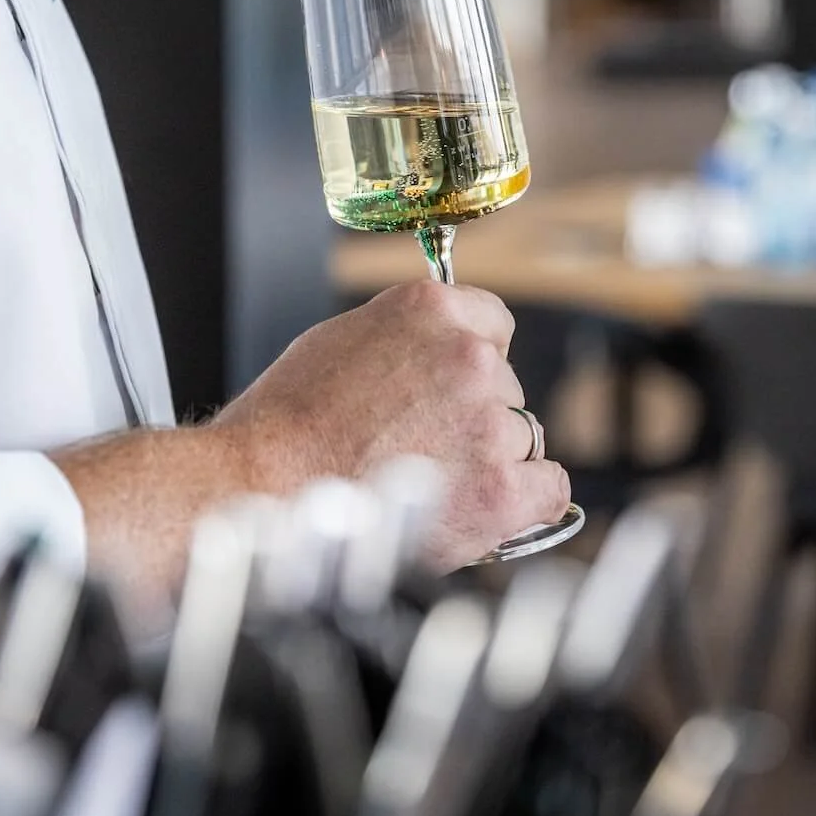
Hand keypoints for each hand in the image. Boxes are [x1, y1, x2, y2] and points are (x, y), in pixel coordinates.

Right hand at [211, 281, 570, 568]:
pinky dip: (523, 501)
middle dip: (475, 415)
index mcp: (429, 310)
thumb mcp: (342, 340)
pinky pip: (548, 488)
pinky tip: (482, 505)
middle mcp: (469, 357)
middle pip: (507, 387)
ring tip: (428, 480)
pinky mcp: (499, 487)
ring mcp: (488, 423)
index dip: (473, 360)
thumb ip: (405, 339)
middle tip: (422, 444)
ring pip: (524, 438)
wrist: (267, 488)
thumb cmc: (286, 423)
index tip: (456, 387)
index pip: (494, 324)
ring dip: (490, 459)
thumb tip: (435, 356)